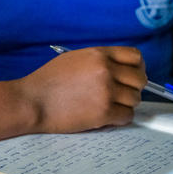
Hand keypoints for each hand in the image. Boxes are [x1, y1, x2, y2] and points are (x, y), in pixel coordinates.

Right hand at [18, 46, 145, 132]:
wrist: (32, 101)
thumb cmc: (49, 81)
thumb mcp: (74, 59)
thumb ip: (99, 60)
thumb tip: (121, 68)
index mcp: (98, 54)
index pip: (135, 56)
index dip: (137, 67)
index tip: (133, 75)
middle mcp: (106, 70)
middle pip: (140, 79)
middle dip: (133, 87)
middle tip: (121, 94)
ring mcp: (106, 92)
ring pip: (135, 99)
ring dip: (125, 104)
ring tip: (109, 105)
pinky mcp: (104, 112)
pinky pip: (127, 116)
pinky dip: (120, 118)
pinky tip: (106, 115)